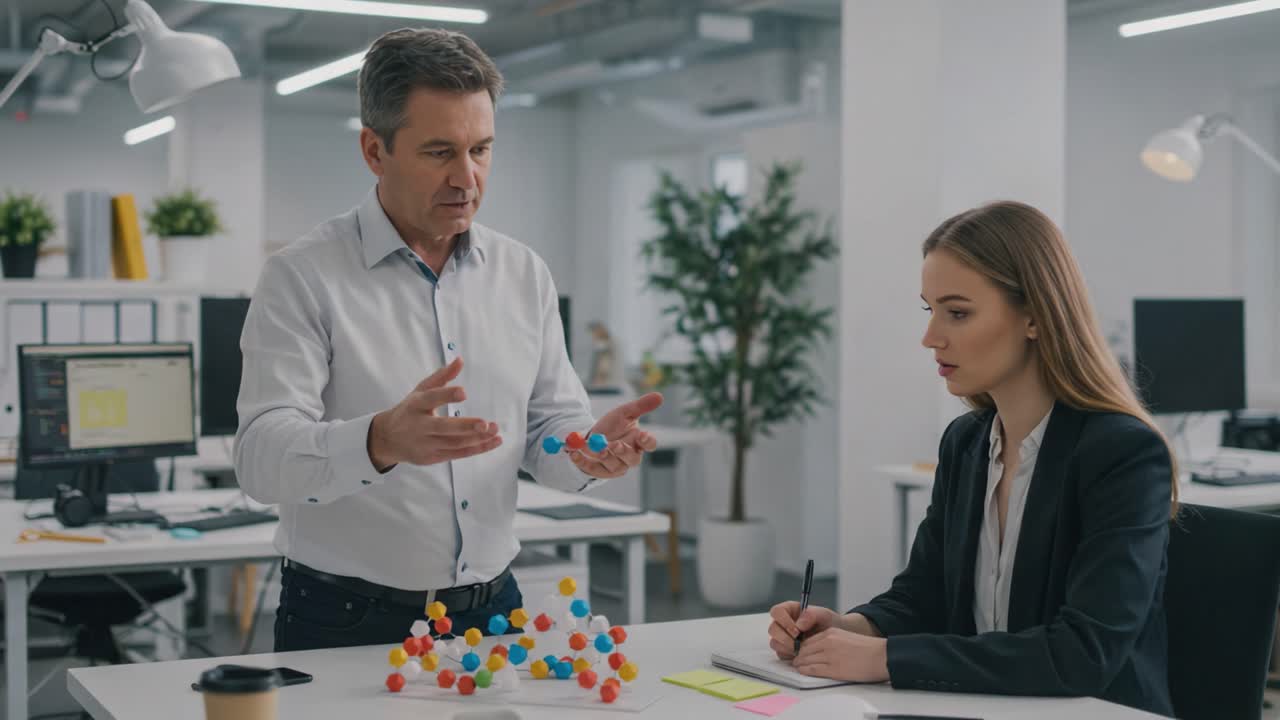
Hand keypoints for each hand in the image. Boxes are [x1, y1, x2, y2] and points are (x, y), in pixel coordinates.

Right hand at [367, 357, 501, 469]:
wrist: (387, 439)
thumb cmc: (409, 410)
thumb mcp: (420, 390)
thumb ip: (442, 377)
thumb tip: (460, 360)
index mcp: (416, 405)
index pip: (431, 399)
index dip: (447, 396)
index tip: (464, 392)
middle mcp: (419, 426)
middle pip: (443, 427)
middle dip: (465, 426)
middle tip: (485, 423)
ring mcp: (425, 444)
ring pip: (454, 443)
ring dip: (477, 438)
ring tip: (494, 430)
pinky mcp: (432, 458)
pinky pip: (458, 454)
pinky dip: (477, 448)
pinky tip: (493, 441)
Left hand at [568, 392, 662, 478]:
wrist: (593, 436)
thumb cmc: (613, 426)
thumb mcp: (625, 412)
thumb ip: (640, 406)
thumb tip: (660, 396)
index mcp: (639, 442)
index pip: (649, 444)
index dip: (647, 441)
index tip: (642, 435)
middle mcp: (630, 457)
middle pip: (632, 459)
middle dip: (623, 452)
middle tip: (614, 444)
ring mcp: (616, 467)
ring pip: (613, 465)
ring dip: (603, 456)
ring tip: (593, 447)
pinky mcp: (600, 472)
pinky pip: (592, 470)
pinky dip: (582, 462)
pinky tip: (574, 453)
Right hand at [768, 602, 841, 659]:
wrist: (834, 638)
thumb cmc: (828, 622)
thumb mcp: (823, 614)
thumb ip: (811, 615)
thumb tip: (799, 624)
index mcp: (789, 610)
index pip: (777, 611)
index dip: (783, 621)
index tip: (797, 630)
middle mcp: (783, 623)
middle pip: (773, 629)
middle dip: (784, 638)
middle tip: (798, 643)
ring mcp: (783, 637)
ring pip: (774, 643)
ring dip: (786, 648)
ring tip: (801, 650)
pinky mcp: (785, 649)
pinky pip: (781, 654)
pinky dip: (789, 656)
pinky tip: (801, 655)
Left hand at [792, 627, 889, 682]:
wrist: (881, 656)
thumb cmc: (867, 649)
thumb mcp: (845, 638)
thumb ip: (830, 641)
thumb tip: (817, 650)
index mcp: (830, 633)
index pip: (807, 641)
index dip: (801, 648)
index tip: (799, 653)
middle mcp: (827, 642)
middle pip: (803, 649)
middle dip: (798, 656)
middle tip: (796, 661)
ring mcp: (829, 655)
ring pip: (805, 659)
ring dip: (799, 664)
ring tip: (798, 667)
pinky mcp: (833, 668)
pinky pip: (812, 669)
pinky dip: (805, 670)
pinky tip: (803, 671)